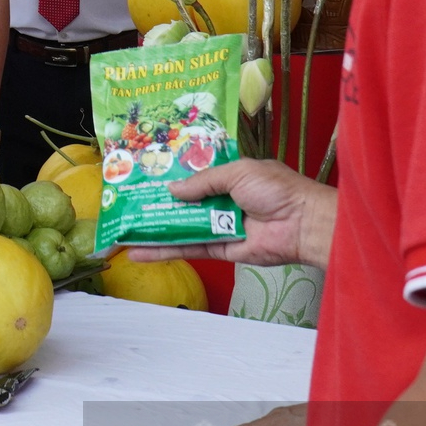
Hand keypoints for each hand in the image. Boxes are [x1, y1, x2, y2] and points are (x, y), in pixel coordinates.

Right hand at [123, 158, 334, 268]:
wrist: (303, 224)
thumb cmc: (276, 190)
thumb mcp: (237, 172)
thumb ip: (202, 182)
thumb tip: (172, 190)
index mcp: (228, 176)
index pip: (193, 175)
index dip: (170, 176)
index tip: (143, 176)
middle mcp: (221, 201)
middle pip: (182, 203)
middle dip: (155, 204)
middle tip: (124, 206)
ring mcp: (219, 226)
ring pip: (180, 227)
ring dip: (153, 230)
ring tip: (122, 233)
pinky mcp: (220, 250)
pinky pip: (189, 248)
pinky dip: (165, 250)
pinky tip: (140, 252)